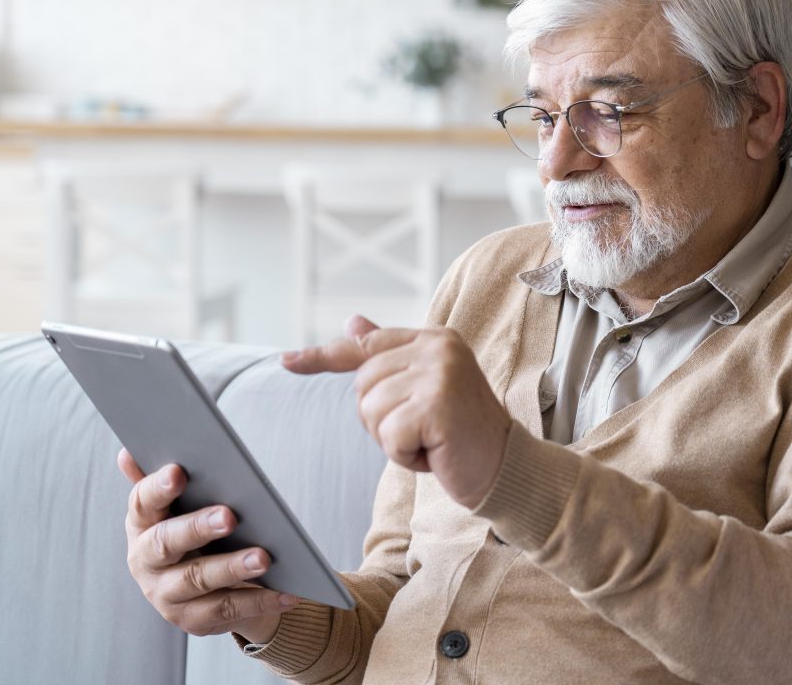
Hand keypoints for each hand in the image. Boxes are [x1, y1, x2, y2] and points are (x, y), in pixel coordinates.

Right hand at [117, 449, 296, 641]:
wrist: (208, 586)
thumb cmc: (195, 532)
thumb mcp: (179, 506)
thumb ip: (161, 480)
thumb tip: (128, 453)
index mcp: (141, 524)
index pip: (142, 502)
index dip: (157, 488)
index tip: (178, 471)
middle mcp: (145, 561)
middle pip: (167, 542)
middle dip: (198, 528)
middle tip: (229, 515)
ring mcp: (166, 595)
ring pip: (199, 579)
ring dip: (233, 567)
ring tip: (264, 557)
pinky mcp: (192, 620)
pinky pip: (228, 610)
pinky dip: (260, 600)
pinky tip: (288, 591)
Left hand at [282, 316, 511, 509]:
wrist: (505, 467)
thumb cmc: (462, 432)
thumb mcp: (425, 388)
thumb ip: (391, 357)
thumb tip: (351, 322)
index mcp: (434, 338)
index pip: (365, 345)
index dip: (322, 356)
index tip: (286, 362)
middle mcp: (437, 348)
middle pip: (362, 385)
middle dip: (382, 419)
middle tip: (423, 430)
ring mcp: (438, 374)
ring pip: (370, 411)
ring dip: (393, 439)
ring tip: (431, 440)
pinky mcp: (436, 405)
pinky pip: (387, 435)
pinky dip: (404, 455)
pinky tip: (434, 452)